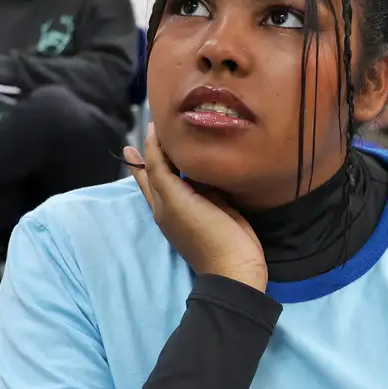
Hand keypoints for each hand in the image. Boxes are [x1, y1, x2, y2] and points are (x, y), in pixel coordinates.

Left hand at [127, 124, 267, 290]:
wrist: (235, 266)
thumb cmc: (208, 234)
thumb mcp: (179, 203)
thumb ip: (165, 175)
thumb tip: (164, 152)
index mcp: (164, 202)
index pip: (152, 166)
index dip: (151, 145)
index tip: (154, 122)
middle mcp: (172, 203)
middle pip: (158, 172)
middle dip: (153, 151)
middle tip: (154, 127)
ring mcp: (190, 208)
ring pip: (173, 178)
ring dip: (168, 158)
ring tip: (169, 137)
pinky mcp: (210, 210)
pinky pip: (194, 184)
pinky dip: (188, 170)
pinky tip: (196, 159)